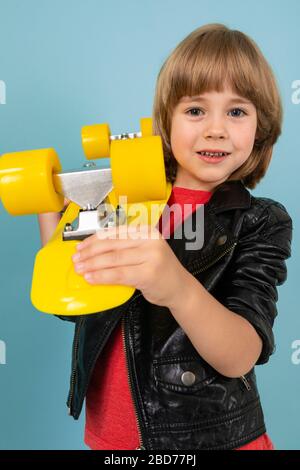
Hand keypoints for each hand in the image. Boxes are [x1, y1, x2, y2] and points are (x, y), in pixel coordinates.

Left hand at [71, 224, 189, 308]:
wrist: (180, 287)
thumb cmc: (159, 270)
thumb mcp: (144, 251)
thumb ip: (124, 247)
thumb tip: (93, 248)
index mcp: (146, 231)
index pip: (114, 232)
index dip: (94, 239)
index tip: (80, 246)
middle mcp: (150, 240)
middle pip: (112, 245)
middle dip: (90, 253)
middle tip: (76, 259)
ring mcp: (151, 257)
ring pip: (113, 259)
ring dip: (93, 265)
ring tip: (80, 269)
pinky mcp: (148, 274)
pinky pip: (119, 274)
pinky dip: (102, 276)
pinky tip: (91, 278)